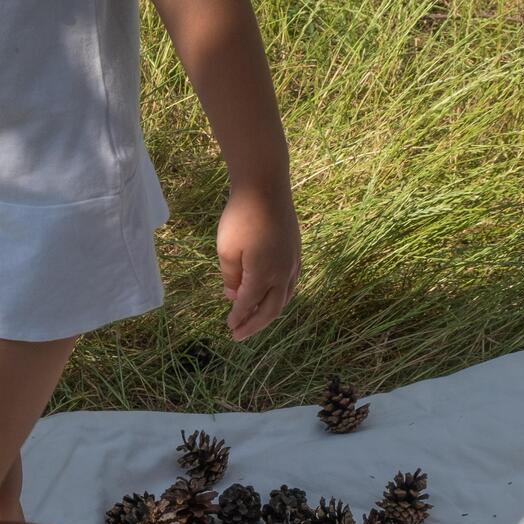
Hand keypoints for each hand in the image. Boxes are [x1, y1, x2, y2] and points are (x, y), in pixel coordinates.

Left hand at [216, 186, 300, 340]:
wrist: (265, 188)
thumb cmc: (241, 218)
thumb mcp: (226, 250)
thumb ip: (231, 278)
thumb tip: (234, 296)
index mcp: (264, 274)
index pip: (250, 305)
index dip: (239, 318)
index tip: (229, 328)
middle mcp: (284, 273)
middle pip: (272, 309)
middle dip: (255, 325)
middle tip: (239, 336)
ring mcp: (293, 262)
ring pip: (284, 298)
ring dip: (269, 313)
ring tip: (254, 321)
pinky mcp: (296, 252)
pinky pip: (290, 284)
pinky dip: (279, 297)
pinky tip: (271, 297)